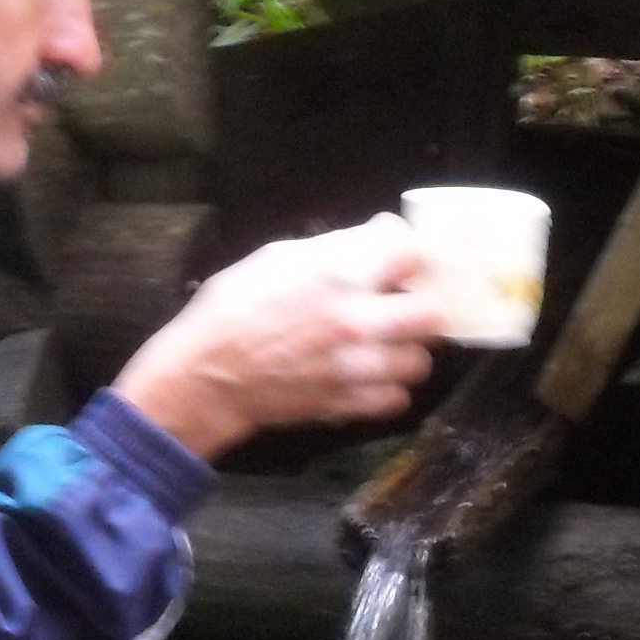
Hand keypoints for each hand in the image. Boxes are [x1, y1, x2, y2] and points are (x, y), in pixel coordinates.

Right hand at [112, 216, 440, 461]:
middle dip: (419, 305)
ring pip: (420, 360)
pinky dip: (389, 388)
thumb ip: (335, 247)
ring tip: (384, 344)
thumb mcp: (278, 257)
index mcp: (340, 274)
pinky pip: (398, 398)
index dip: (406, 251)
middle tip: (399, 304)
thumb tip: (378, 235)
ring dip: (406, 350)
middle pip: (432, 312)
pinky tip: (370, 375)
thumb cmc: (234, 307)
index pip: (410, 252)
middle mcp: (359, 320)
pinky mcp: (350, 403)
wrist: (207, 374)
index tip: (396, 258)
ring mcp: (358, 367)